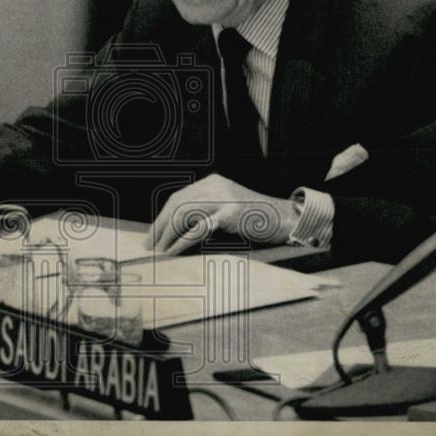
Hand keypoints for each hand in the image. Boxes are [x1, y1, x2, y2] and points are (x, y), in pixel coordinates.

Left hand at [144, 173, 298, 254]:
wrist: (285, 220)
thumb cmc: (256, 221)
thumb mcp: (226, 212)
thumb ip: (205, 216)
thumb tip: (175, 235)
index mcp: (212, 183)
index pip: (178, 198)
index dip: (161, 218)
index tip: (151, 236)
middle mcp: (215, 185)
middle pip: (177, 204)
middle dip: (159, 226)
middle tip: (149, 246)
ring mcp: (223, 197)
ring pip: (184, 213)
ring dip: (168, 235)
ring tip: (160, 252)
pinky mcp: (230, 212)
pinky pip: (199, 227)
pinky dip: (183, 241)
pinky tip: (175, 251)